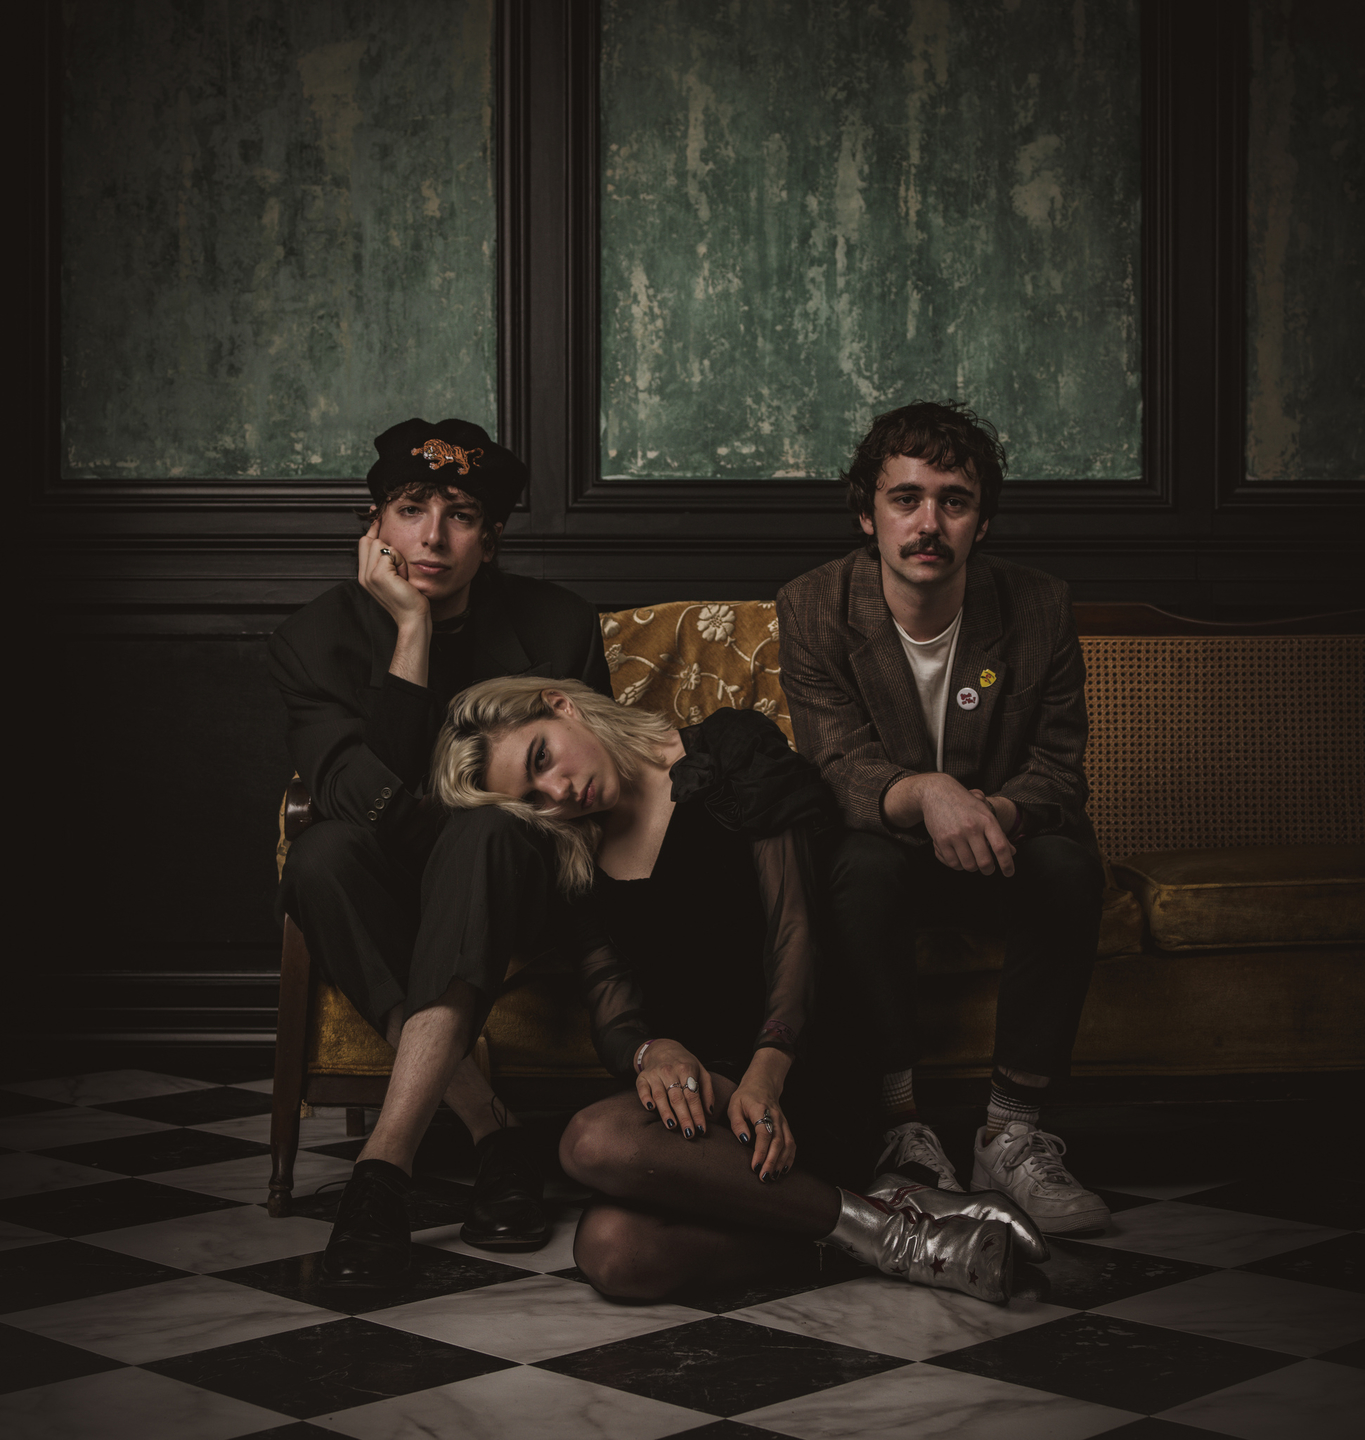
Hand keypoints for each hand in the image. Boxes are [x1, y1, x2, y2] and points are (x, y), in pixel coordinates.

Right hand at [358, 512, 429, 629]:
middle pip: (369, 540)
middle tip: (399, 569)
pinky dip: (401, 563)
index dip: (373, 528)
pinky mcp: (378, 574)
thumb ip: (386, 559)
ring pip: (381, 544)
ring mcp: (369, 575)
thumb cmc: (409, 598)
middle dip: (388, 548)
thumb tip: (386, 539)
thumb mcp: (395, 575)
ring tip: (401, 575)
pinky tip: (403, 578)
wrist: (413, 617)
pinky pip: (390, 553)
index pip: (364, 542)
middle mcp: (363, 575)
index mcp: (365, 575)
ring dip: (397, 557)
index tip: (376, 512)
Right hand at [636, 1039, 713, 1138]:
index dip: (697, 1113)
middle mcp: (670, 1071)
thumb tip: (709, 1112)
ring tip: (672, 1126)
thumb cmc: (684, 1063)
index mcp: (686, 1070)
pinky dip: (646, 1098)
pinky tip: (650, 1108)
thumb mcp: (701, 1071)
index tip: (701, 1129)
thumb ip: (707, 1091)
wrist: (662, 1048)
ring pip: (660, 1096)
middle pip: (677, 1098)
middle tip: (689, 1134)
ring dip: (666, 1112)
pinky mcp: (642, 1077)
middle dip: (684, 1117)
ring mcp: (655, 1074)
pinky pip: (643, 1089)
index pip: (693, 1096)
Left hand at [728, 1051, 794, 1180]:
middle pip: (778, 1141)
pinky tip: (782, 1170)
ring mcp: (783, 1122)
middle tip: (763, 1177)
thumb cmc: (745, 1098)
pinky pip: (792, 1144)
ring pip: (788, 1144)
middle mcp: (775, 1116)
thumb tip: (744, 1141)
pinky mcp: (786, 1127)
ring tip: (772, 1177)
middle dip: (771, 1161)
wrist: (762, 1085)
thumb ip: (737, 1123)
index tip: (755, 1166)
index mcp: (761, 1109)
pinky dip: (789, 1158)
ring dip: (781, 1162)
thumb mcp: (734, 1106)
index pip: (764, 1133)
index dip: (760, 1151)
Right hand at [920, 773, 1015, 876]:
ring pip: (969, 866)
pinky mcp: (941, 840)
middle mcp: (972, 828)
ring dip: (971, 866)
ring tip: (970, 857)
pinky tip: (958, 855)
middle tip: (987, 868)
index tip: (1009, 873)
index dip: (1007, 864)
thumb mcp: (984, 813)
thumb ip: (999, 834)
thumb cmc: (964, 803)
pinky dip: (957, 864)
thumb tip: (1012, 852)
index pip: (1000, 847)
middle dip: (988, 870)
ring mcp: (955, 834)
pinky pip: (953, 863)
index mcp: (986, 820)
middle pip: (985, 862)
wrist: (937, 792)